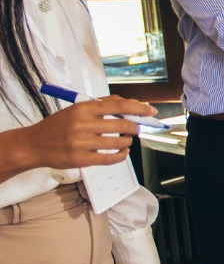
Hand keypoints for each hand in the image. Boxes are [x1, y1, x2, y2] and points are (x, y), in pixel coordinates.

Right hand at [24, 97, 155, 169]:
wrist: (33, 145)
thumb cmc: (58, 125)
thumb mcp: (77, 109)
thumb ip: (101, 105)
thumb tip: (129, 104)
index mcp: (84, 109)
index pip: (119, 106)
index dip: (139, 108)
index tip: (151, 111)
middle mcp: (83, 124)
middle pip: (122, 125)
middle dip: (135, 127)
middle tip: (137, 129)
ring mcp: (82, 143)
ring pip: (118, 143)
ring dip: (127, 142)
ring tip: (126, 141)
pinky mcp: (81, 159)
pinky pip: (110, 159)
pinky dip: (121, 156)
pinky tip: (122, 152)